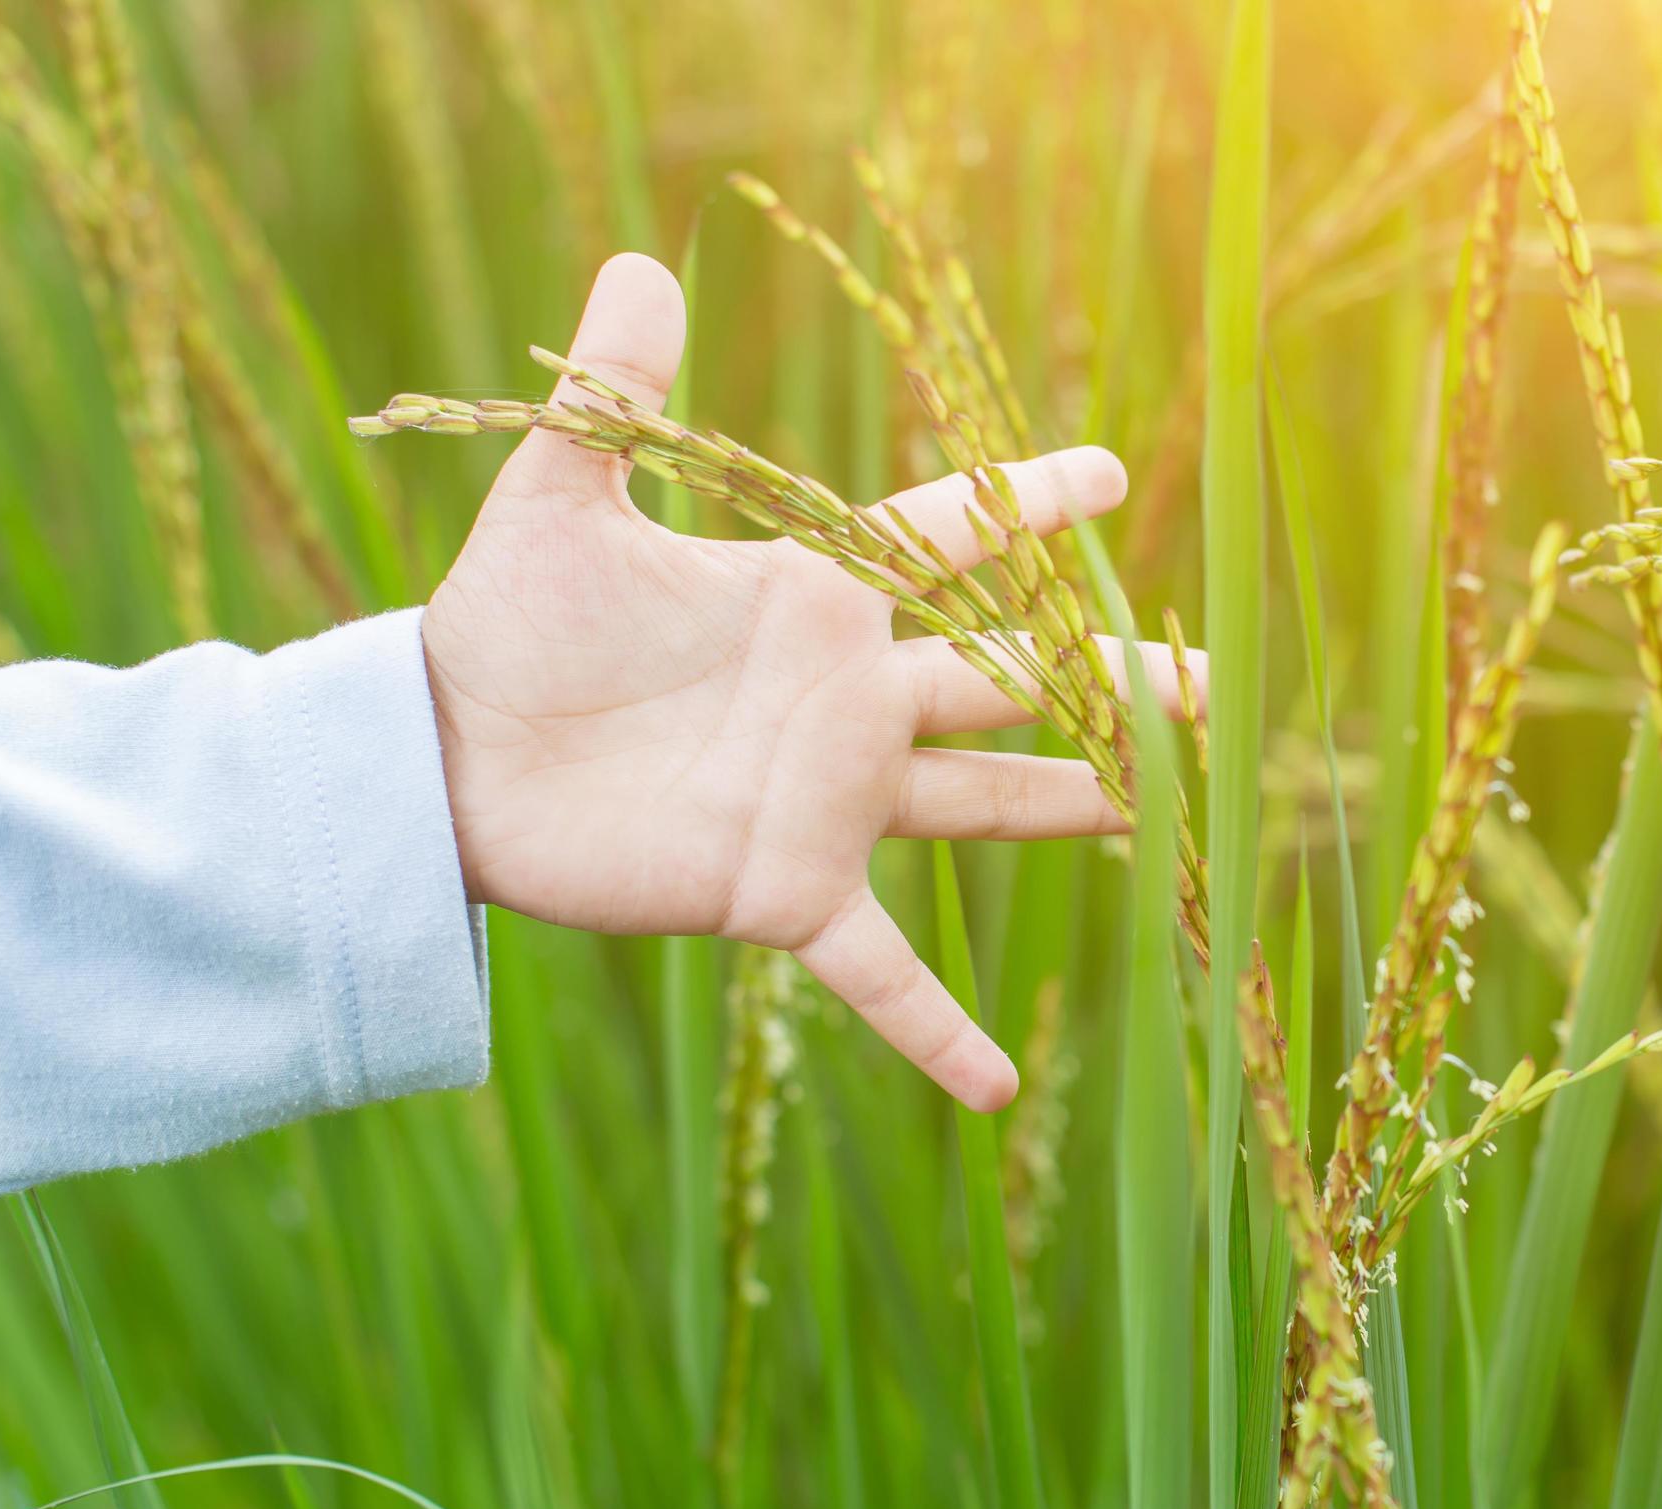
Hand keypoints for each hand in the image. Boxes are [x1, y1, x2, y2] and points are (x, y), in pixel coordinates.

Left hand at [421, 254, 1192, 1110]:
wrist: (444, 757)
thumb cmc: (505, 623)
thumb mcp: (561, 498)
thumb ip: (616, 395)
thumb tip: (641, 261)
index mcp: (814, 597)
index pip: (946, 539)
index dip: (1024, 504)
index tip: (1107, 476)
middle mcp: (850, 698)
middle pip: (1010, 680)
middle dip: (1115, 677)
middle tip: (1216, 679)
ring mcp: (831, 800)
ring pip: (986, 803)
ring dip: (1078, 810)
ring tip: (1177, 818)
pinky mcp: (787, 890)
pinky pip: (880, 971)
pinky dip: (935, 1032)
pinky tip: (996, 1093)